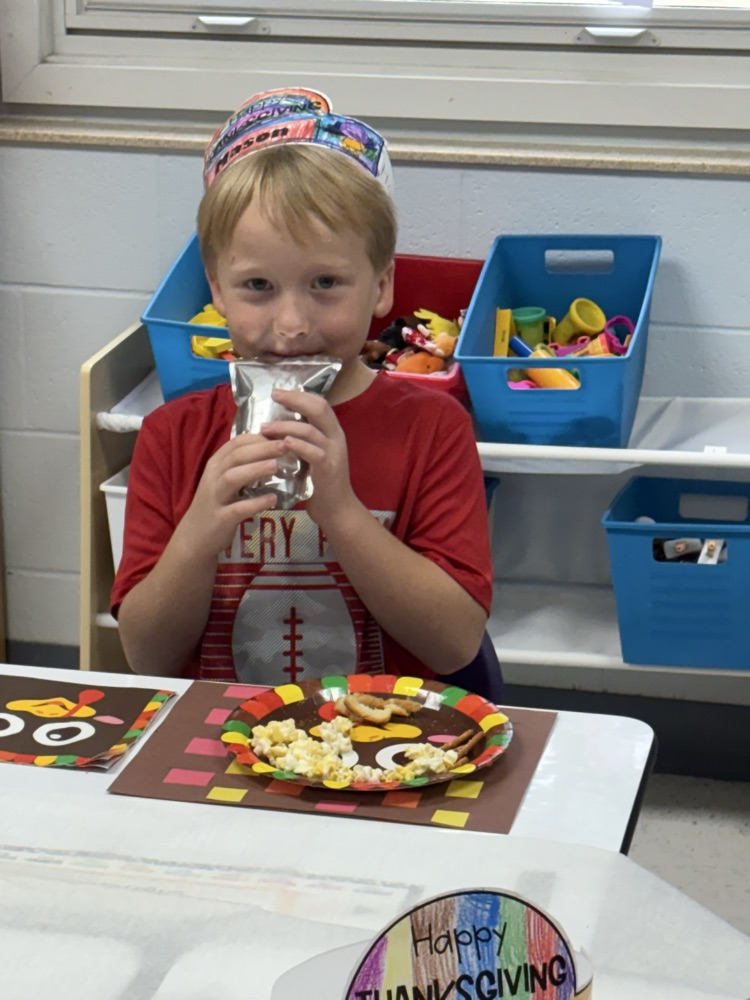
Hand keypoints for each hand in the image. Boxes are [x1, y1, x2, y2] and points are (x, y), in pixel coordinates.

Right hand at [175, 433, 286, 559]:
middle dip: (262, 448)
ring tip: (276, 466)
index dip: (259, 437)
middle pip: (237, 456)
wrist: (194, 538)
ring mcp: (215, 498)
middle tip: (286, 445)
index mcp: (216, 465)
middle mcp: (213, 477)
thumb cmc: (216, 506)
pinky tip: (272, 499)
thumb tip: (272, 452)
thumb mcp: (224, 481)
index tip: (281, 436)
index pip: (236, 442)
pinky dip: (256, 503)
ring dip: (255, 470)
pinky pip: (238, 508)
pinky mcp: (220, 519)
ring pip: (233, 477)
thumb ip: (242, 466)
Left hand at [261, 389, 356, 525]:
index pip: (320, 403)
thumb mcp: (314, 455)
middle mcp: (336, 437)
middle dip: (295, 399)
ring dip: (285, 426)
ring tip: (265, 427)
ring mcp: (334, 452)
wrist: (337, 510)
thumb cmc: (321, 483)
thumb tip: (280, 424)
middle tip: (274, 396)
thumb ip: (304, 439)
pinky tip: (283, 443)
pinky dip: (296, 445)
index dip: (299, 395)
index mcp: (332, 431)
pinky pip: (312, 452)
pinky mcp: (329, 468)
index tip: (279, 392)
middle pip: (319, 408)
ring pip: (311, 430)